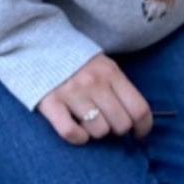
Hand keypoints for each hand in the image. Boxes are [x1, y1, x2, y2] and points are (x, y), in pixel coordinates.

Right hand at [37, 54, 153, 143]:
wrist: (40, 45)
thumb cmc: (77, 61)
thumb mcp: (104, 66)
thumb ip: (118, 87)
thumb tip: (135, 116)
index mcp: (111, 73)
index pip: (139, 108)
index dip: (143, 127)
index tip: (139, 134)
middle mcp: (95, 83)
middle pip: (121, 123)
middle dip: (118, 131)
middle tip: (109, 125)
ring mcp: (72, 93)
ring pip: (98, 130)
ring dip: (96, 133)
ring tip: (90, 123)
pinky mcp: (50, 103)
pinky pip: (71, 132)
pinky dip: (78, 138)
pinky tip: (78, 132)